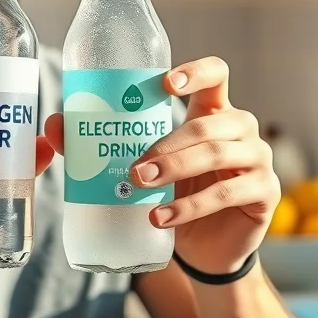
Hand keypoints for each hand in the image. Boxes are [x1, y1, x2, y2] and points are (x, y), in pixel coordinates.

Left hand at [44, 57, 276, 274]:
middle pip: (209, 122)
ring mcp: (257, 159)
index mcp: (213, 110)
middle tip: (134, 166)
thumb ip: (102, 142)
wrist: (204, 245)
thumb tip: (53, 126)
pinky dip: (190, 207)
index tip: (164, 84)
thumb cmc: (173, 192)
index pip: (216, 74)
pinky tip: (162, 218)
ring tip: (141, 186)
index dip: (195, 72)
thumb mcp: (144, 163)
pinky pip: (227, 194)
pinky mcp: (263, 193)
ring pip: (218, 154)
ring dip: (177, 169)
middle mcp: (240, 127)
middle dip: (169, 143)